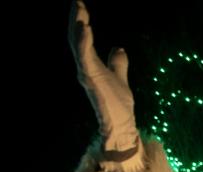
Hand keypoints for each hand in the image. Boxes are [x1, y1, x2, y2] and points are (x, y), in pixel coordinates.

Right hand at [69, 2, 139, 158]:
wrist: (122, 125)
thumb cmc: (119, 105)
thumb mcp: (120, 78)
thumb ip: (118, 64)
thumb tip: (118, 48)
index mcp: (91, 66)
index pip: (83, 40)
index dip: (81, 23)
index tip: (81, 6)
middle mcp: (84, 68)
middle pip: (77, 39)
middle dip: (76, 19)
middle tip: (77, 2)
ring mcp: (86, 74)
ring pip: (78, 45)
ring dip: (78, 26)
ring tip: (79, 10)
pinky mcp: (91, 80)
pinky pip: (85, 57)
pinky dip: (85, 42)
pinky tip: (85, 28)